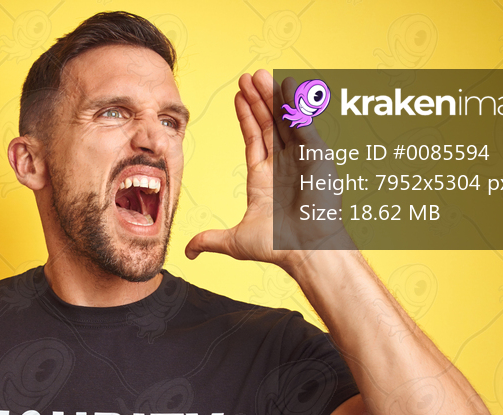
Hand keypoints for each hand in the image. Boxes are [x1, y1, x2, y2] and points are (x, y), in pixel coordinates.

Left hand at [185, 70, 352, 270]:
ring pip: (284, 119)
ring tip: (261, 74)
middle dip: (258, 99)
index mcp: (264, 178)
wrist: (307, 251)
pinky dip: (296, 106)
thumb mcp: (234, 241)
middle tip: (247, 75)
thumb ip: (210, 239)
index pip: (254, 138)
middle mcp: (283, 164)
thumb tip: (187, 252)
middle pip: (268, 123)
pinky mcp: (316, 156)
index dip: (246, 116)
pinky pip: (304, 124)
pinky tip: (287, 85)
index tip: (239, 95)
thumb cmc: (278, 247)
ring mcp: (300, 158)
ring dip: (273, 96)